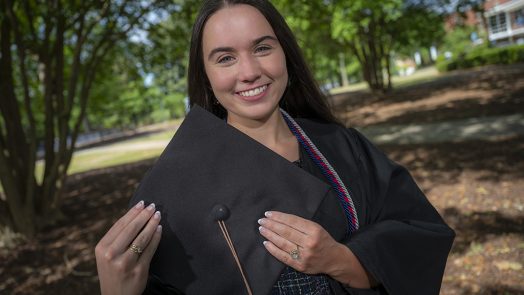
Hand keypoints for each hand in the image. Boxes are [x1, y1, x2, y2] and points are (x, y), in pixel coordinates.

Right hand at [95, 201, 161, 294]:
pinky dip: (156, 237)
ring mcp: (125, 263)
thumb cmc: (113, 271)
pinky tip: (159, 229)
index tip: (142, 203)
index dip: (132, 213)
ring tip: (158, 215)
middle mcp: (112, 255)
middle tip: (153, 206)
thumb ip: (116, 238)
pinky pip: (150, 249)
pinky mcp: (139, 270)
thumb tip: (135, 215)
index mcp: (102, 248)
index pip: (120, 225)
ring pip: (142, 238)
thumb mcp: (106, 255)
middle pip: (132, 229)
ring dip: (152, 224)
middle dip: (144, 215)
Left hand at [258, 211, 373, 287]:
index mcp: (314, 230)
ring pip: (282, 243)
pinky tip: (266, 242)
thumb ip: (300, 224)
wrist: (334, 259)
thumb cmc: (323, 240)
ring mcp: (304, 255)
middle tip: (261, 221)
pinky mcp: (300, 265)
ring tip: (262, 229)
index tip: (268, 214)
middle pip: (286, 232)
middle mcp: (309, 243)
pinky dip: (273, 249)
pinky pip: (283, 256)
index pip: (292, 221)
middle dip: (271, 225)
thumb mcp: (316, 227)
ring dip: (270, 235)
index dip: (279, 217)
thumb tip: (280, 219)